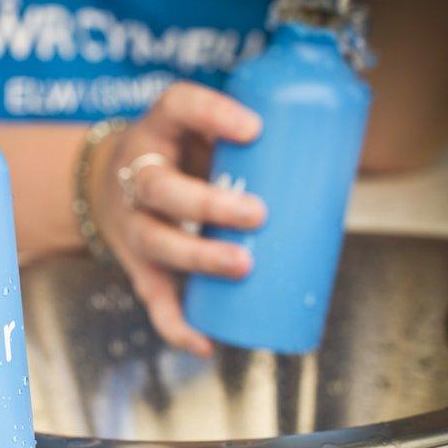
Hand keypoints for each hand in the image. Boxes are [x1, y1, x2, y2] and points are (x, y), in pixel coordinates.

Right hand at [87, 82, 266, 357]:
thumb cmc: (178, 155)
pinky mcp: (136, 264)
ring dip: (197, 257)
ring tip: (243, 265)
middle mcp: (136, 175)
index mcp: (159, 130)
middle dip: (207, 202)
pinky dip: (175, 323)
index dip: (212, 114)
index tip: (255, 128)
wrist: (105, 182)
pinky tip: (204, 342)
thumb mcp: (198, 131)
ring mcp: (132, 222)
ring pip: (155, 240)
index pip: (177, 106)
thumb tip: (342, 162)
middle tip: (257, 212)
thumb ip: (248, 141)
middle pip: (160, 187)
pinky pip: (152, 296)